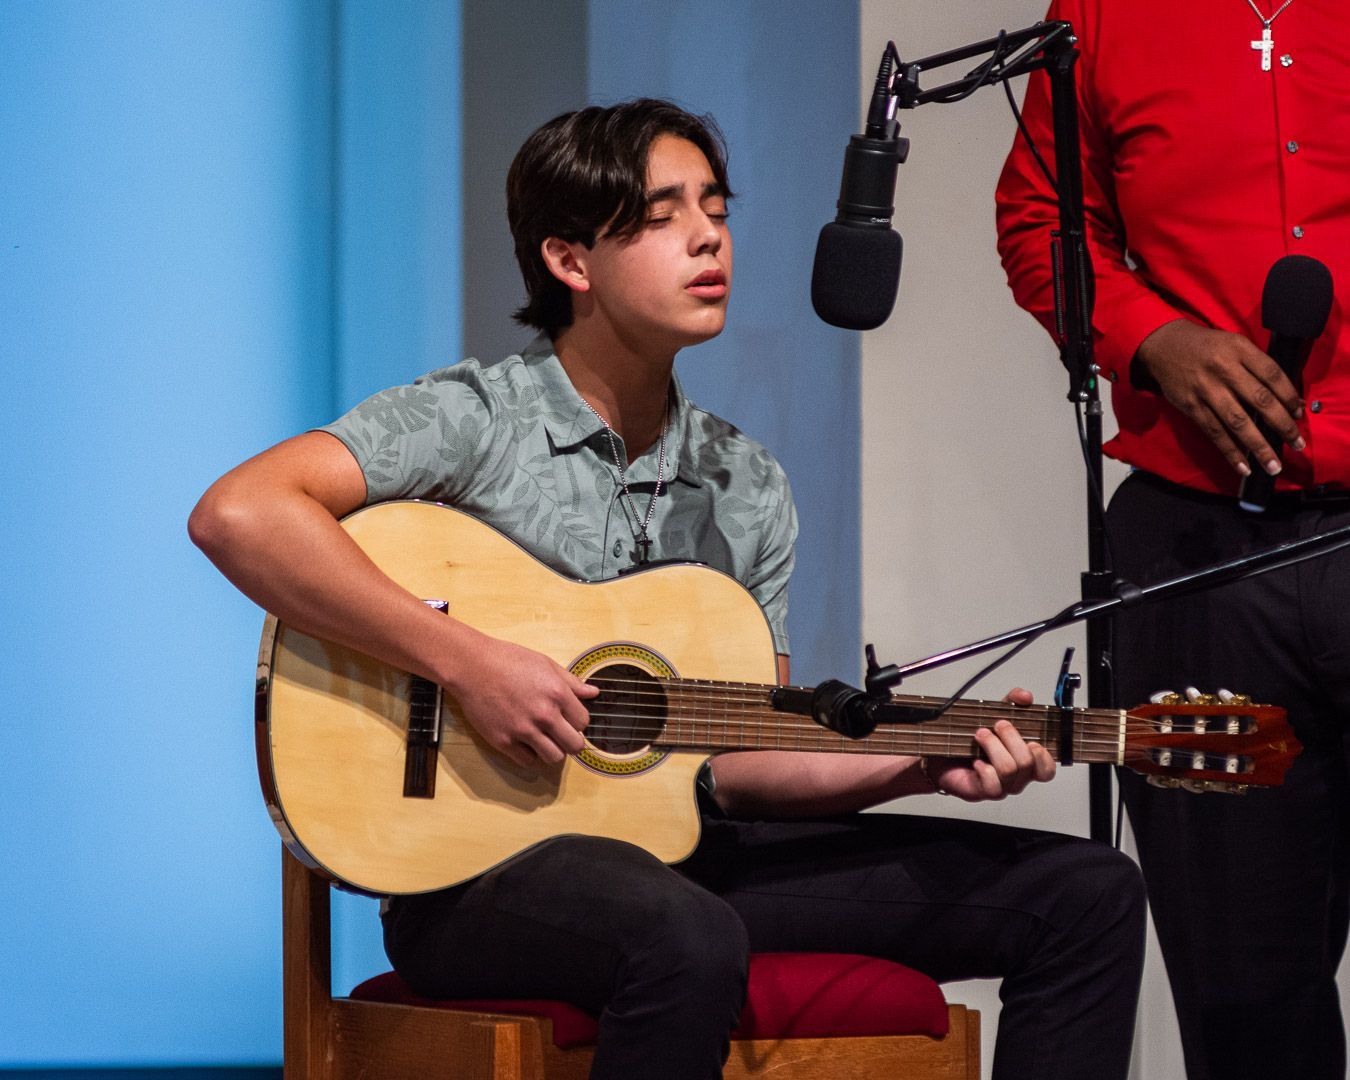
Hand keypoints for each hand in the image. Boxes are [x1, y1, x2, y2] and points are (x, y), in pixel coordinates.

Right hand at [447, 634, 598, 767]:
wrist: (472, 666)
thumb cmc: (508, 660)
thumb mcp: (545, 664)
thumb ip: (571, 682)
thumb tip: (593, 693)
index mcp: (557, 694)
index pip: (583, 722)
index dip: (577, 722)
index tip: (568, 720)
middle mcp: (544, 714)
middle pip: (574, 746)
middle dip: (571, 741)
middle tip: (561, 735)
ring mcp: (523, 730)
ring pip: (554, 758)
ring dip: (552, 751)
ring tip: (544, 740)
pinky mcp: (503, 741)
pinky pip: (528, 761)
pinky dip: (530, 755)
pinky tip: (526, 743)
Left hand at [925, 688, 1056, 800]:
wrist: (942, 757)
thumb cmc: (972, 740)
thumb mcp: (994, 715)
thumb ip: (1012, 703)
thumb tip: (1025, 696)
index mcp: (1025, 762)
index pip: (1047, 769)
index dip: (1043, 755)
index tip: (1030, 739)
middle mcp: (1017, 777)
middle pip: (1028, 763)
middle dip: (1011, 738)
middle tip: (997, 725)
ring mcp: (1002, 786)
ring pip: (1009, 769)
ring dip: (993, 746)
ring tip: (980, 735)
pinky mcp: (984, 792)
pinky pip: (992, 784)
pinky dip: (984, 768)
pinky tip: (975, 760)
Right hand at [1135, 318, 1304, 476]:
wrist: (1164, 346)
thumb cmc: (1207, 347)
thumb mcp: (1235, 344)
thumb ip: (1258, 366)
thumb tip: (1287, 399)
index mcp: (1240, 350)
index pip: (1273, 375)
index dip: (1289, 396)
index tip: (1299, 414)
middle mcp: (1224, 370)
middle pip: (1260, 400)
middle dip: (1282, 425)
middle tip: (1297, 444)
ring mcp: (1206, 390)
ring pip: (1238, 422)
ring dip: (1258, 447)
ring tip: (1273, 465)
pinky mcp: (1192, 406)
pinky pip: (1214, 432)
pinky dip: (1230, 451)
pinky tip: (1243, 466)